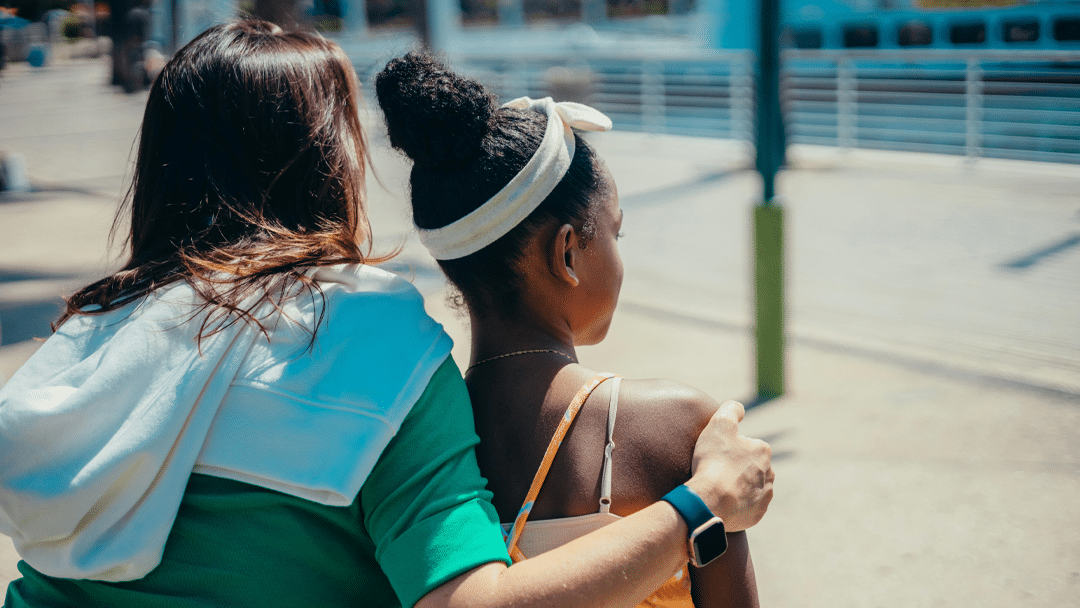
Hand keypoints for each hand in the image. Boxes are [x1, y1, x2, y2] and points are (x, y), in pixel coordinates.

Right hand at [685, 400, 773, 531]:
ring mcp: (764, 496)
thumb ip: (731, 409)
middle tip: (715, 471)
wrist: (711, 500)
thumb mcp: (719, 424)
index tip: (716, 455)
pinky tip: (723, 503)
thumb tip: (739, 408)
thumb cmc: (714, 461)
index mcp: (763, 451)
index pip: (747, 446)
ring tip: (718, 489)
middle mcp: (770, 474)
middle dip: (737, 468)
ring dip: (738, 487)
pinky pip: (747, 507)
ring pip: (751, 488)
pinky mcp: (757, 515)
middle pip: (751, 467)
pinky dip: (737, 505)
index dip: (729, 449)